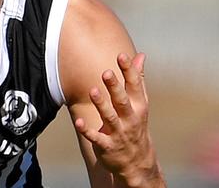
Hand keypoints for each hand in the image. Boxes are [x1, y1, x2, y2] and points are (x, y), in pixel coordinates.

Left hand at [74, 53, 164, 187]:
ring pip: (109, 117)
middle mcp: (130, 118)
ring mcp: (119, 133)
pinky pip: (96, 137)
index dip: (128, 70)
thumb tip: (141, 55)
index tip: (121, 56)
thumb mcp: (140, 102)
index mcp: (138, 105)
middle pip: (122, 100)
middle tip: (106, 72)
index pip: (135, 85)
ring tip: (92, 90)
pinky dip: (87, 130)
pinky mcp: (107, 145)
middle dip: (114, 87)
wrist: (137, 161)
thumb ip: (137, 78)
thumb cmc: (135, 123)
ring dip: (101, 105)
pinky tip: (77, 121)